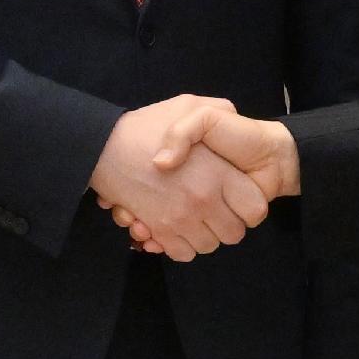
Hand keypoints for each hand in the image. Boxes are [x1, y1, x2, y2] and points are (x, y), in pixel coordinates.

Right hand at [95, 96, 272, 257]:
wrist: (102, 147)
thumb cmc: (146, 126)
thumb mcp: (188, 104)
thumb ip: (220, 109)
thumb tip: (234, 122)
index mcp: (216, 173)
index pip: (255, 209)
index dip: (251, 206)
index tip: (239, 198)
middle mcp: (202, 200)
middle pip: (234, 234)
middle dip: (229, 224)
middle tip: (218, 209)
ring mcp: (180, 219)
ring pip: (209, 246)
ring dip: (205, 235)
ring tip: (197, 217)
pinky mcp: (160, 231)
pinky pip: (183, 253)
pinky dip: (183, 246)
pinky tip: (179, 228)